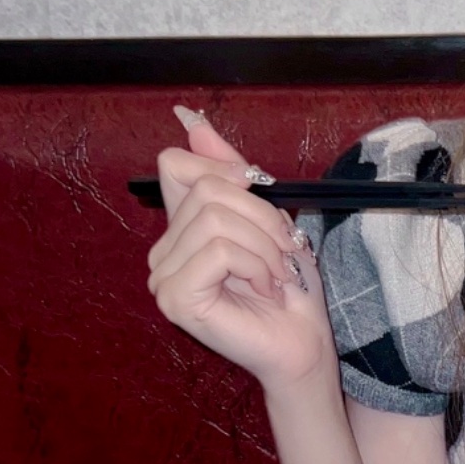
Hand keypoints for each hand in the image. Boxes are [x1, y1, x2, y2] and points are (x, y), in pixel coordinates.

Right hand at [146, 110, 335, 393]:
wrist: (303, 342)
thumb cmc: (289, 287)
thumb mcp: (267, 216)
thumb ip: (230, 170)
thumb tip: (190, 120)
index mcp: (179, 229)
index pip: (177, 164)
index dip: (228, 171)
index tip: (260, 198)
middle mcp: (162, 251)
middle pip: (207, 188)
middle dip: (262, 216)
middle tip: (282, 253)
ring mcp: (162, 276)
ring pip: (216, 218)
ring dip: (265, 245)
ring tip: (276, 275)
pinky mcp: (175, 297)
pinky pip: (219, 249)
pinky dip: (256, 265)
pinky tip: (264, 289)